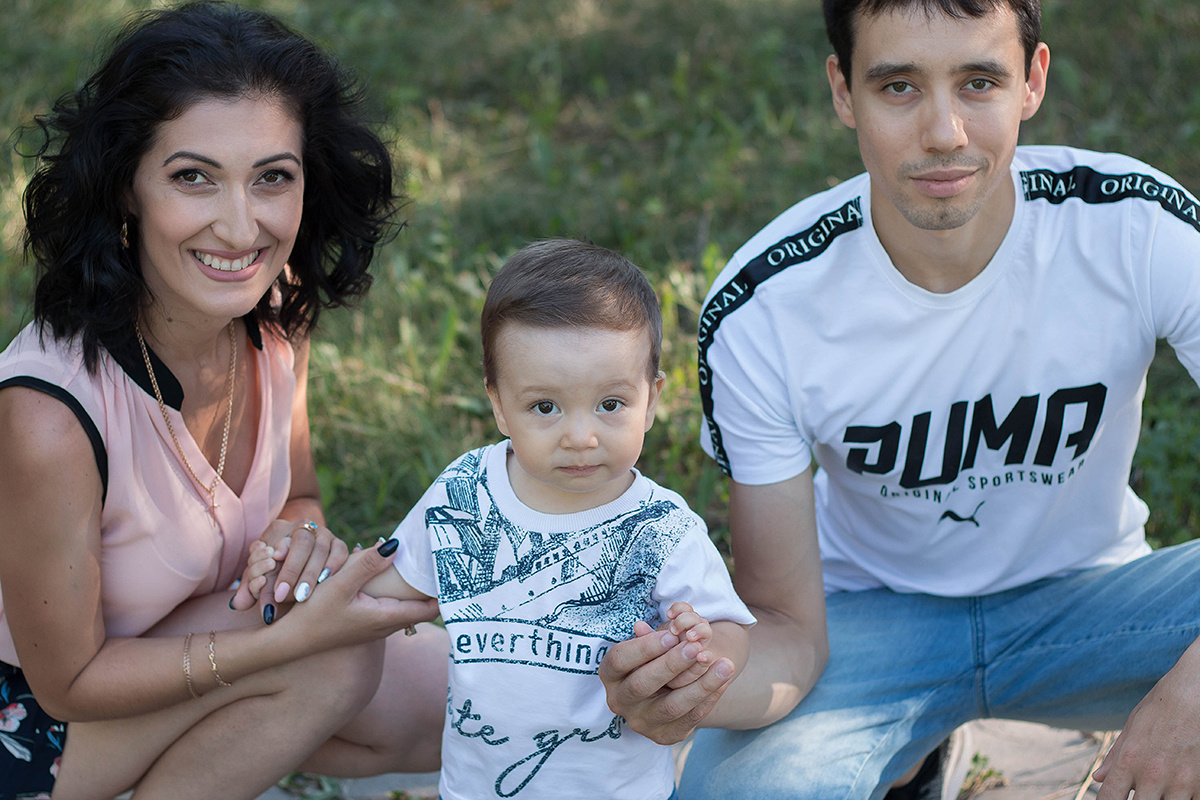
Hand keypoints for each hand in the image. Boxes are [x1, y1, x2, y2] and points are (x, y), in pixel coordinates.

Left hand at [232, 519, 349, 620]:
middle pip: (302, 541)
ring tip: (302, 595)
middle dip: (292, 568)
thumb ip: (248, 588)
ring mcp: (324, 534)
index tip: (272, 562)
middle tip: (282, 594)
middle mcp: (304, 527)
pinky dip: (333, 565)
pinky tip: (324, 581)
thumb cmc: (274, 571)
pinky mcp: (339, 545)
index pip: (278, 536)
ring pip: (321, 547)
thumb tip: (238, 604)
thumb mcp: (259, 576)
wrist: (299, 560)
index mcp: (280, 529)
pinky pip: (340, 552)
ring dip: (311, 572)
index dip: (277, 549)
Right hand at [282, 538, 439, 649]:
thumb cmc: (313, 614)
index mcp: (386, 617)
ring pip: (407, 607)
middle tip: (441, 563)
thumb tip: (396, 546)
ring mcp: (376, 627)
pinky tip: (392, 575)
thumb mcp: (339, 584)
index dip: (445, 593)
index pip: (430, 609)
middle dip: (433, 588)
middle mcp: (386, 625)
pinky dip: (398, 593)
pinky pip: (392, 607)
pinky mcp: (365, 623)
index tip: (453, 573)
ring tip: (422, 566)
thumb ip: (367, 565)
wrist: (290, 640)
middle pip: (422, 608)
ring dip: (415, 590)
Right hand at [598, 618, 735, 744]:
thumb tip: (643, 626)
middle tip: (696, 648)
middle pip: (642, 684)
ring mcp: (640, 722)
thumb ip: (650, 638)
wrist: (664, 693)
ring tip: (725, 664)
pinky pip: (691, 719)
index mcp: (610, 675)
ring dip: (701, 684)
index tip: (671, 635)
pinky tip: (724, 680)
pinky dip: (709, 697)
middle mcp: (620, 701)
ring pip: (672, 706)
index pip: (620, 660)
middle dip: (672, 665)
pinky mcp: (664, 736)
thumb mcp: (649, 646)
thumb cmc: (654, 659)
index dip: (644, 648)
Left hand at [1093, 649, 1199, 798]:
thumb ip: (1116, 755)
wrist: (1198, 693)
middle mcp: (1153, 775)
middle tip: (1141, 793)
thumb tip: (1098, 778)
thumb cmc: (1163, 706)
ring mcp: (1181, 783)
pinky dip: (1184, 799)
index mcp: (1130, 760)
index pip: (1109, 798)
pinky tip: (1180, 790)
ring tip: (1159, 790)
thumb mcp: (1133, 726)